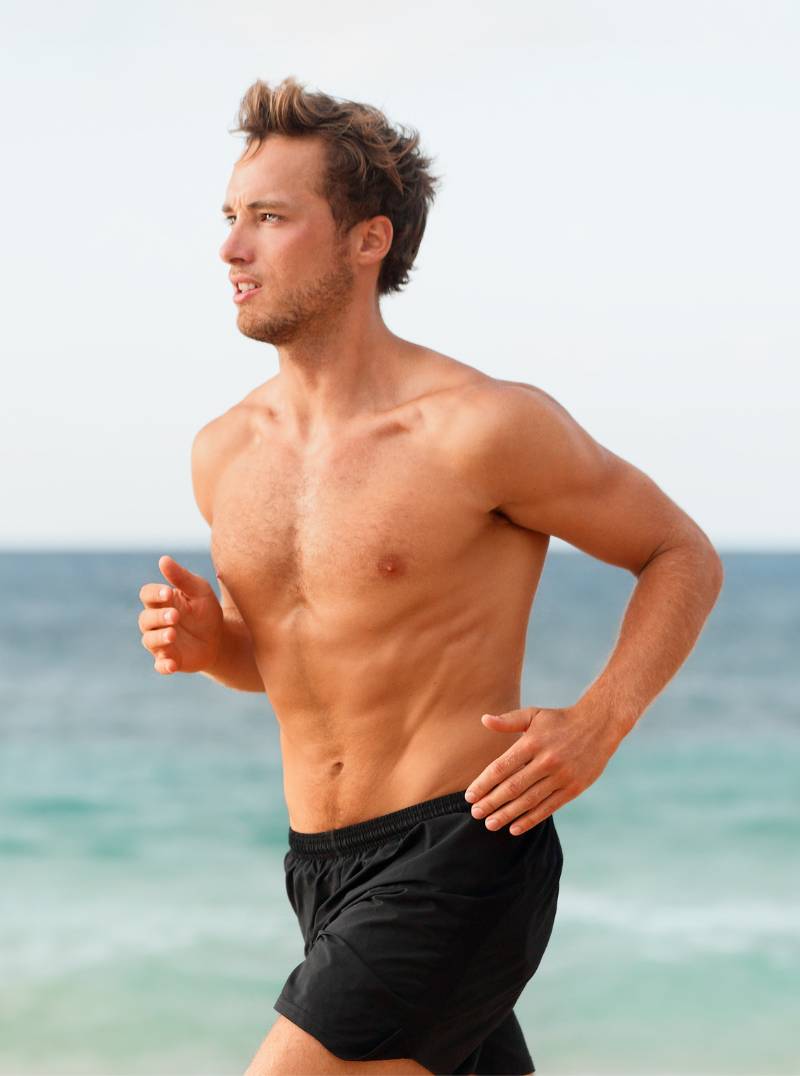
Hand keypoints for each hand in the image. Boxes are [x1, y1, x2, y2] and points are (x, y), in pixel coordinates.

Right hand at [138, 554, 223, 674]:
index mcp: (162, 602)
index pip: (147, 595)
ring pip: (149, 641)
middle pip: (145, 619)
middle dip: (159, 617)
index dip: (154, 594)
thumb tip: (163, 559)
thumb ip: (182, 578)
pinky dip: (163, 666)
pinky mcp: (169, 660)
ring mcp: (161, 642)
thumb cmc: (206, 610)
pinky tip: (171, 664)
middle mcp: (156, 622)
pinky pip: (160, 665)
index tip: (168, 593)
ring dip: (159, 638)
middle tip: (176, 615)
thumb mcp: (199, 591)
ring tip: (173, 634)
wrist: (221, 638)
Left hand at [464, 705, 619, 834]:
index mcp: (533, 742)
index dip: (484, 783)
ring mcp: (561, 776)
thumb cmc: (560, 720)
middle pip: (513, 787)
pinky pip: (548, 808)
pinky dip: (530, 820)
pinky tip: (514, 827)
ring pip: (529, 801)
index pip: (502, 767)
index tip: (469, 796)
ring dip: (507, 814)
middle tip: (475, 814)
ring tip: (490, 824)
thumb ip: (508, 720)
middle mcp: (546, 760)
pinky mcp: (573, 789)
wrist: (599, 725)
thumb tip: (483, 720)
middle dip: (491, 802)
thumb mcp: (534, 714)